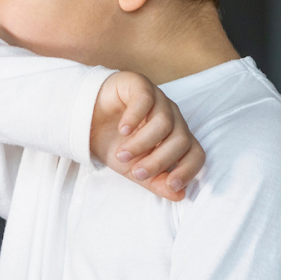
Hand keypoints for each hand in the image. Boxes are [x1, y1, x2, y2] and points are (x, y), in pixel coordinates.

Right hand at [89, 71, 204, 200]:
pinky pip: (147, 100)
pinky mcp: (139, 85)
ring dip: (142, 143)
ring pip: (164, 122)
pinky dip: (136, 117)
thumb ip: (156, 182)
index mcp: (175, 137)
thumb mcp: (133, 169)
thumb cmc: (112, 144)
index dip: (188, 170)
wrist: (84, 121)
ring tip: (122, 154)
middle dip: (158, 161)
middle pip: (180, 140)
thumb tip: (180, 195)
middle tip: (135, 172)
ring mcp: (158, 100)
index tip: (171, 185)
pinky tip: (122, 129)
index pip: (195, 153)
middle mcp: (172, 118)